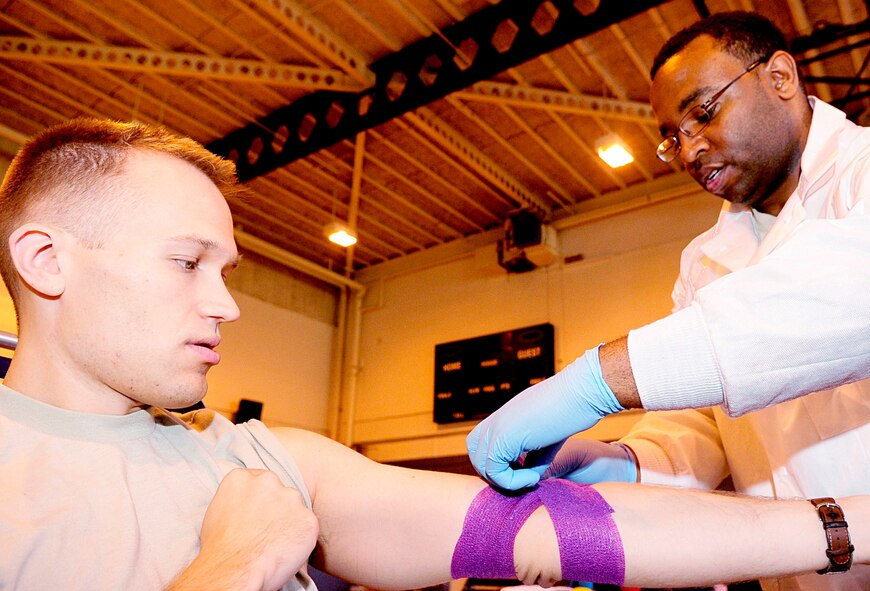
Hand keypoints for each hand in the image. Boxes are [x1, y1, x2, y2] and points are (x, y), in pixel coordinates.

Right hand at [172, 468, 318, 590]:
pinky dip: (301, 538)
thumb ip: (237, 498)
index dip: (260, 500)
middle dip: (276, 508)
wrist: (234, 570)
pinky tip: (285, 550)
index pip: (258, 481)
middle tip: (267, 531)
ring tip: (274, 543)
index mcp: (242, 477)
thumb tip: (246, 503)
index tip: (258, 515)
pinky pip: (307, 526)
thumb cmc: (220, 548)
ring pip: (295, 508)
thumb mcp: (217, 511)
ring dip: (290, 522)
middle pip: (279, 491)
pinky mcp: (308, 518)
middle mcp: (268, 481)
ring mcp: (291, 498)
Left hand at [466, 345, 623, 489]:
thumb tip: (524, 482)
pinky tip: (534, 477)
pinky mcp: (505, 436)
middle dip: (497, 474)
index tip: (523, 471)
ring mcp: (497, 427)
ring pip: (482, 466)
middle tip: (524, 478)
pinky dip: (513, 482)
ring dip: (506, 481)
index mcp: (503, 418)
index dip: (496, 464)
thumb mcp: (544, 440)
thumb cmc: (571, 412)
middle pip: (476, 456)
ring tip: (531, 478)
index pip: (480, 445)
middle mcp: (496, 421)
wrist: (582, 392)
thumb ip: (529, 459)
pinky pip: (495, 471)